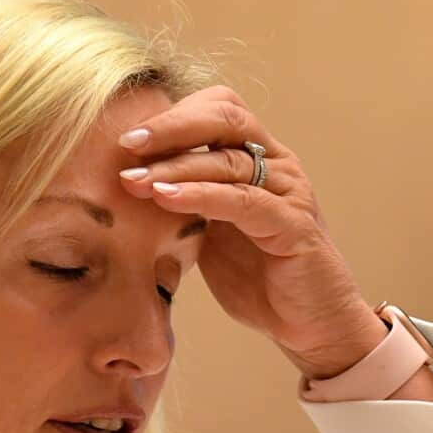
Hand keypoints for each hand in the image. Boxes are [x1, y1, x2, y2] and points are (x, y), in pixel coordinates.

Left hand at [117, 85, 388, 379]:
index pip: (218, 109)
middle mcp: (278, 164)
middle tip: (126, 145)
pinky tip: (166, 198)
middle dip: (171, 127)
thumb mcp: (208, 232)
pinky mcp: (294, 225)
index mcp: (258, 157)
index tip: (126, 138)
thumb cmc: (256, 276)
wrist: (308, 323)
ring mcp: (290, 191)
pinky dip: (201, 195)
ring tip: (133, 180)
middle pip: (225, 118)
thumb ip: (182, 203)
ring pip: (228, 160)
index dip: (173, 115)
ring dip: (175, 167)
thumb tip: (123, 186)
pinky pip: (243, 201)